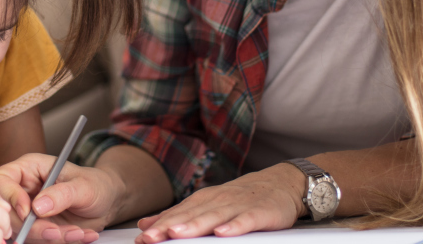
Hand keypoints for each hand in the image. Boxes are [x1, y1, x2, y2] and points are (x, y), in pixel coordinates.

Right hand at [0, 153, 118, 242]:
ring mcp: (28, 212)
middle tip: (55, 231)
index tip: (28, 212)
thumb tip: (38, 206)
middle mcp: (24, 190)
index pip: (0, 180)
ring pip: (21, 231)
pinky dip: (57, 242)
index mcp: (29, 169)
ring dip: (48, 237)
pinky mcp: (36, 229)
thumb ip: (61, 194)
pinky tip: (80, 234)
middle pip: (6, 211)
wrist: (108, 203)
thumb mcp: (84, 186)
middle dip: (31, 226)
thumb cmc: (96, 185)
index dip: (9, 197)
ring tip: (77, 233)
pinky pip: (36, 240)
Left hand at [133, 164, 304, 242]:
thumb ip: (178, 215)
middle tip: (151, 237)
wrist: (281, 183)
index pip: (178, 214)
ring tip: (177, 234)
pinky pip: (246, 220)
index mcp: (203, 200)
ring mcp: (239, 205)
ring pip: (214, 217)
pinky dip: (234, 226)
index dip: (159, 226)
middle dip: (169, 227)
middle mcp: (218, 201)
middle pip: (191, 216)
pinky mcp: (260, 212)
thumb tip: (145, 224)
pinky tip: (223, 233)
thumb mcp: (207, 204)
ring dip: (195, 225)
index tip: (141, 238)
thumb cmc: (241, 198)